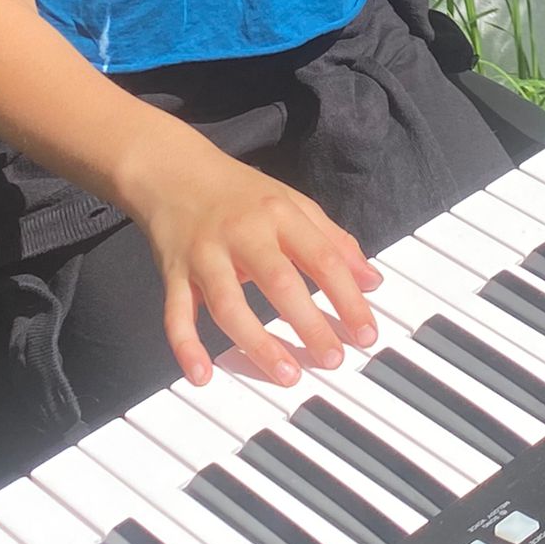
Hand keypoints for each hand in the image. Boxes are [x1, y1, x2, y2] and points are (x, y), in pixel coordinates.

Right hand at [117, 130, 381, 389]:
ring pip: (229, 305)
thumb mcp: (292, 203)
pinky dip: (186, 345)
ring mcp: (205, 254)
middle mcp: (243, 234)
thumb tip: (372, 280)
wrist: (171, 168)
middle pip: (279, 282)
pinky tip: (202, 374)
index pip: (322, 258)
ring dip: (257, 344)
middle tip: (333, 359)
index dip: (348, 298)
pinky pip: (176, 313)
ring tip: (287, 375)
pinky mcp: (174, 272)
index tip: (366, 334)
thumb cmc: (239, 193)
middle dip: (310, 324)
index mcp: (279, 215)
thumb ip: (334, 241)